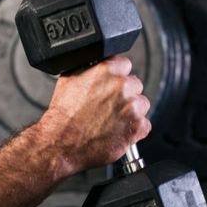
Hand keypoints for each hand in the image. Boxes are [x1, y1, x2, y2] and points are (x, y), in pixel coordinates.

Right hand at [39, 55, 150, 174]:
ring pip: (142, 104)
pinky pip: (144, 125)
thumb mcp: (69, 78)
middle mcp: (122, 86)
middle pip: (135, 85)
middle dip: (125, 94)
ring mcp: (132, 107)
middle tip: (109, 106)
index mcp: (107, 70)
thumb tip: (98, 65)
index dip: (117, 76)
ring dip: (131, 111)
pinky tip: (117, 130)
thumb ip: (90, 68)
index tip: (112, 85)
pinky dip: (134, 129)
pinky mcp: (136, 127)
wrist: (62, 142)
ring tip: (112, 119)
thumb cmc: (64, 114)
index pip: (125, 65)